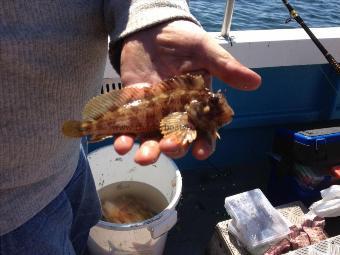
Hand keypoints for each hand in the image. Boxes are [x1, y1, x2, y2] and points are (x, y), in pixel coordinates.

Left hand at [113, 20, 260, 164]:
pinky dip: (123, 136)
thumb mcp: (206, 52)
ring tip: (139, 156)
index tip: (201, 152)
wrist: (152, 28)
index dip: (203, 144)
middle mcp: (174, 113)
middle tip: (167, 148)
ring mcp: (152, 111)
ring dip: (146, 150)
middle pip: (175, 140)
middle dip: (172, 148)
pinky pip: (127, 125)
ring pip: (150, 138)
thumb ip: (226, 68)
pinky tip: (119, 143)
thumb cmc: (183, 39)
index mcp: (196, 105)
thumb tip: (255, 82)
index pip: (202, 131)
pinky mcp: (133, 105)